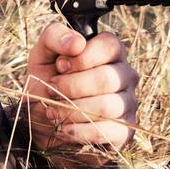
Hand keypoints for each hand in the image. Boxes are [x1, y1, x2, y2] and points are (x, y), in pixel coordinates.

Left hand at [22, 22, 139, 168]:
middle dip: (71, 86)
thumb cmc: (47, 80)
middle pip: (107, 78)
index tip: (59, 66)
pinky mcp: (124, 131)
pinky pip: (108, 132)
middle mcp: (126, 75)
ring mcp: (128, 103)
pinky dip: (80, 131)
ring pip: (107, 107)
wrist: (41, 118)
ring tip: (53, 111)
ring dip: (72, 110)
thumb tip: (77, 43)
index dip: (81, 58)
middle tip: (52, 90)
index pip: (109, 46)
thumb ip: (55, 37)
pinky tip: (64, 128)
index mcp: (111, 51)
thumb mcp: (42, 53)